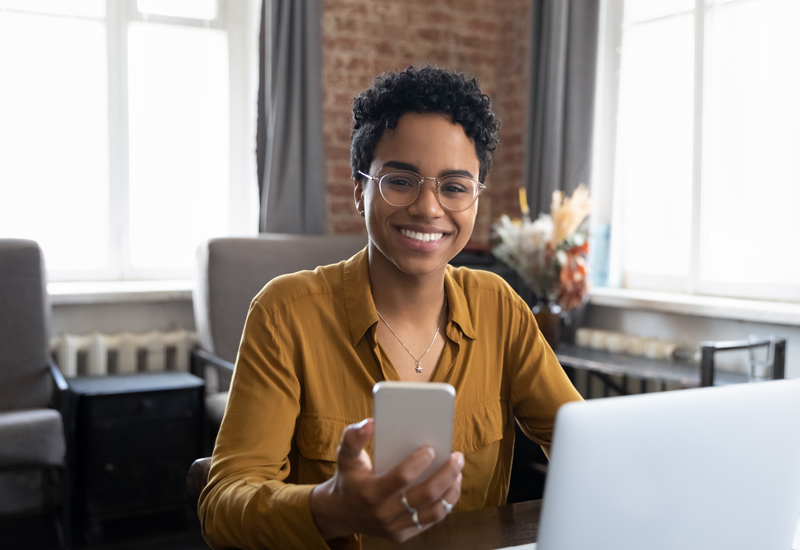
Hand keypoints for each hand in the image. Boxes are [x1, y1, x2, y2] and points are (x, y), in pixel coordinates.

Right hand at [310, 418, 463, 541]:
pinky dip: (445, 504)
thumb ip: (354, 437)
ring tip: (458, 472)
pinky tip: (451, 486)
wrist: (340, 512)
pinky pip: (430, 521)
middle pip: (424, 496)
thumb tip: (371, 423)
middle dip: (446, 474)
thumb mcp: (345, 455)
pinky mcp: (402, 535)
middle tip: (457, 457)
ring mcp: (394, 527)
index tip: (431, 448)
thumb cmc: (349, 477)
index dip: (419, 462)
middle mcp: (383, 513)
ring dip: (451, 490)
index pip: (401, 477)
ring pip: (433, 512)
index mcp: (369, 492)